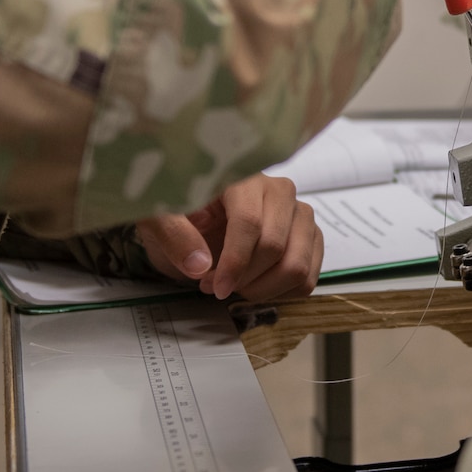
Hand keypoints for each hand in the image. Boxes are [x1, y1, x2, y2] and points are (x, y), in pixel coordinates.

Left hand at [135, 174, 322, 300]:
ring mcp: (300, 214)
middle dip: (244, 278)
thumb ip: (175, 235)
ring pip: (297, 265)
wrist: (193, 220)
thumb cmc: (179, 214)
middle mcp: (281, 191)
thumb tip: (200, 264)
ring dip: (263, 290)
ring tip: (235, 286)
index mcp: (245, 177)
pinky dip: (280, 294)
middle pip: (276, 246)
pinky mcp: (311, 237)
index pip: (250, 222)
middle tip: (215, 286)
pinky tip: (255, 287)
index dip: (234, 261)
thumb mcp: (160, 218)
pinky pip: (308, 278)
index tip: (216, 288)